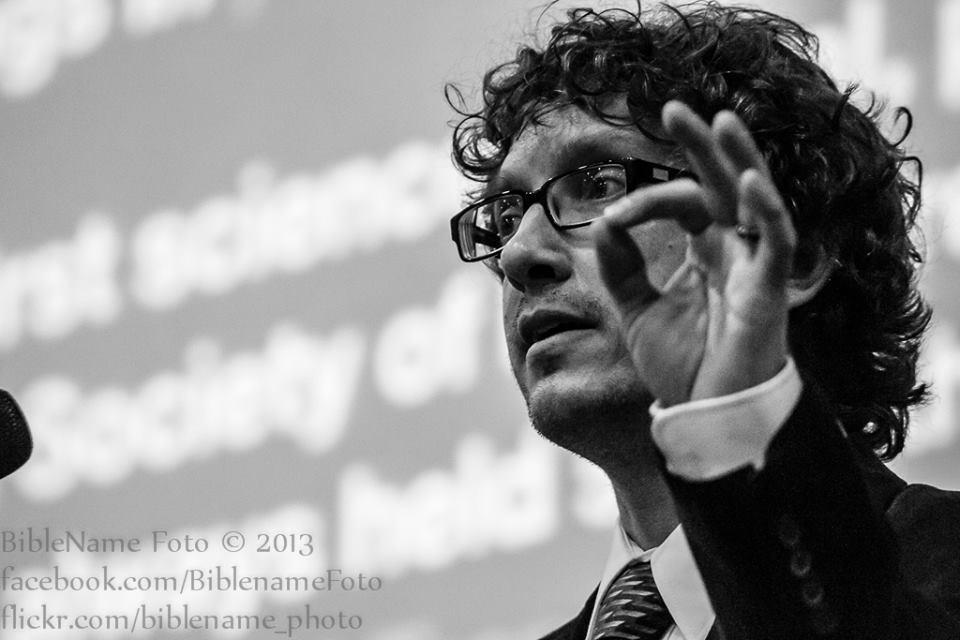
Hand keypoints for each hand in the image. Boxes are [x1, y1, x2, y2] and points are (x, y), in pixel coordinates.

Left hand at [591, 101, 796, 406]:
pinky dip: (765, 210)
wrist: (703, 420)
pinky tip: (747, 181)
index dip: (646, 200)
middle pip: (721, 184)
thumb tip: (605, 222)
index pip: (682, 202)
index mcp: (705, 252)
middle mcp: (733, 251)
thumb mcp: (637, 311)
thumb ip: (622, 268)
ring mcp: (755, 267)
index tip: (613, 220)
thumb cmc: (682, 368)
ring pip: (754, 200)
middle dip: (701, 145)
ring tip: (720, 121)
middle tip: (674, 107)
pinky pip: (776, 242)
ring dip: (739, 159)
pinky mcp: (770, 292)